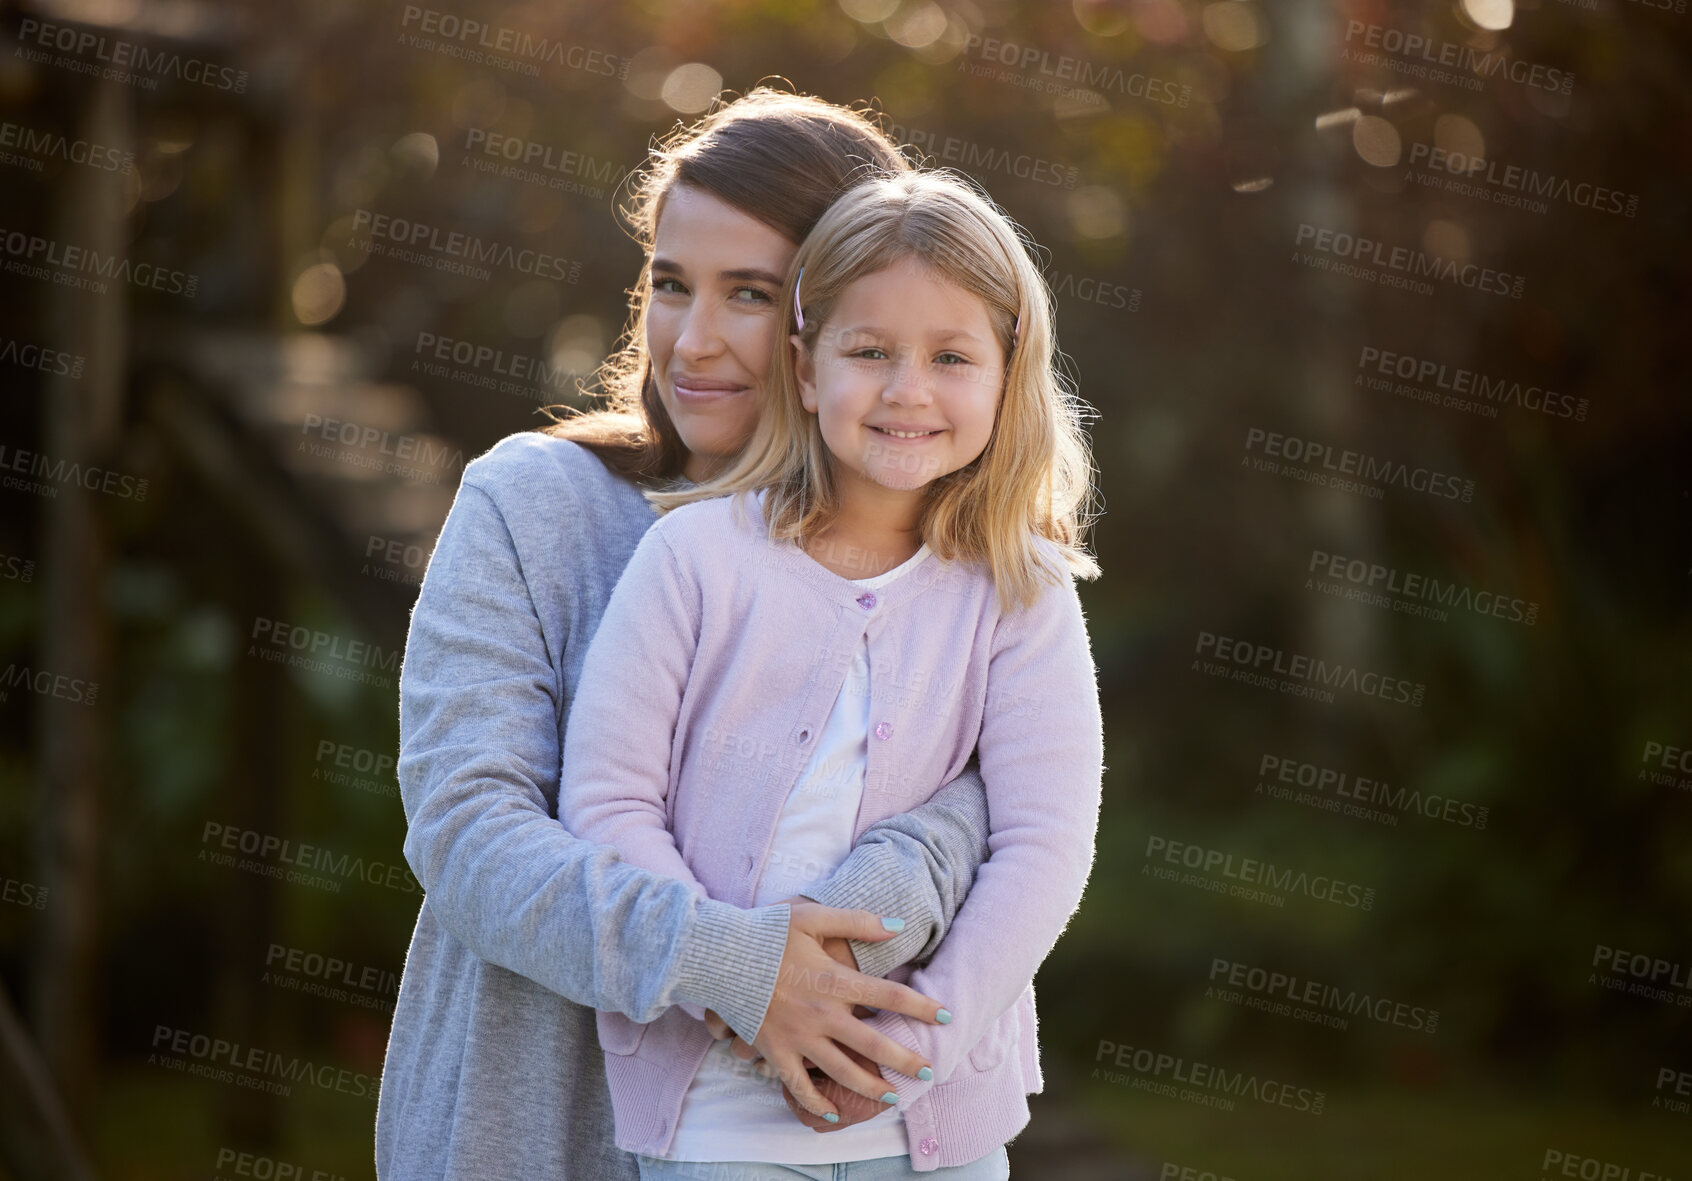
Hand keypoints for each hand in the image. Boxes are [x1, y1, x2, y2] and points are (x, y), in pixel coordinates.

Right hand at [746, 897, 944, 1120]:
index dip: (921, 1007)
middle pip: (874, 1045)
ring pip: (843, 1072)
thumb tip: (898, 926)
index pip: (889, 996)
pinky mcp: (775, 1052)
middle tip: (928, 1071)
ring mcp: (798, 1038)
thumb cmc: (765, 932)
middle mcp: (821, 1015)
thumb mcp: (812, 916)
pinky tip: (834, 1115)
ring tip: (892, 1097)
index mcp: (834, 981)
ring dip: (871, 1088)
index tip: (946, 1016)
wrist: (717, 955)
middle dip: (906, 1061)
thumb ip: (857, 921)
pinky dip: (817, 1104)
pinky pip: (799, 1086)